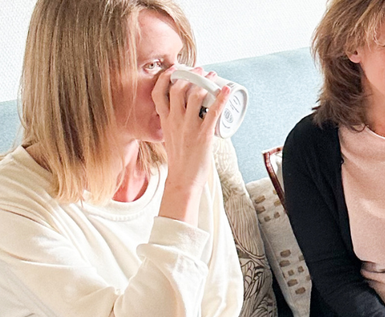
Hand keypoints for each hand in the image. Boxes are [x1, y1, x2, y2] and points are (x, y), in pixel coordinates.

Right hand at [154, 66, 230, 221]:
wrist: (183, 178)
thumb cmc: (180, 159)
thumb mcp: (170, 136)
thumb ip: (174, 123)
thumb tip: (185, 113)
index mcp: (165, 120)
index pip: (158, 93)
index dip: (165, 78)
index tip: (174, 69)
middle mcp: (175, 121)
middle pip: (177, 89)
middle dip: (189, 75)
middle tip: (199, 70)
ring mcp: (189, 127)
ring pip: (194, 96)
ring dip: (205, 83)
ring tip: (212, 77)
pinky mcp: (203, 134)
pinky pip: (213, 112)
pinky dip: (221, 99)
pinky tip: (226, 90)